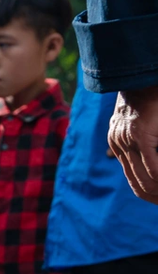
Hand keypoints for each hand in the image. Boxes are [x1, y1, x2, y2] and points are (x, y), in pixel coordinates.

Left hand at [109, 86, 157, 202]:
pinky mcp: (139, 136)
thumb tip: (150, 167)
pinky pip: (152, 165)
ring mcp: (128, 141)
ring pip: (145, 178)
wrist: (142, 76)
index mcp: (120, 145)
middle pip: (138, 184)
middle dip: (156, 197)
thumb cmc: (151, 98)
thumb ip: (145, 143)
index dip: (149, 193)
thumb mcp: (145, 123)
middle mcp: (120, 146)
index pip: (134, 179)